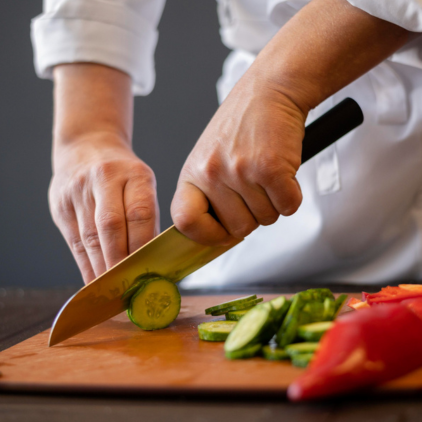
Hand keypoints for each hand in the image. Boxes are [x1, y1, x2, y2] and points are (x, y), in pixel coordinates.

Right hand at [49, 134, 158, 283]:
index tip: (149, 272)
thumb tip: (150, 260)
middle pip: (111, 227)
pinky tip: (95, 281)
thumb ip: (146, 217)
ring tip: (113, 290)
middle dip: (120, 262)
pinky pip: (74, 242)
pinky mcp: (60, 204)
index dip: (143, 246)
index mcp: (134, 174)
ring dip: (101, 268)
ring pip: (89, 237)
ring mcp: (78, 191)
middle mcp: (104, 179)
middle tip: (129, 287)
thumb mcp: (142, 183)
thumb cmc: (123, 173)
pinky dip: (86, 265)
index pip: (140, 214)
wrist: (87, 146)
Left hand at [171, 0, 408, 245]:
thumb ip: (210, 194)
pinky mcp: (270, 168)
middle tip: (255, 187)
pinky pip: (288, 206)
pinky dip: (292, 195)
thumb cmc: (242, 125)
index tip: (221, 233)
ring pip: (266, 219)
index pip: (185, 222)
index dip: (206, 235)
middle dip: (253, 215)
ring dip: (273, 202)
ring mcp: (240, 171)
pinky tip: (284, 172)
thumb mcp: (210, 158)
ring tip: (267, 172)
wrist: (270, 89)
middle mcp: (212, 173)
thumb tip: (219, 237)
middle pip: (238, 229)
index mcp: (192, 173)